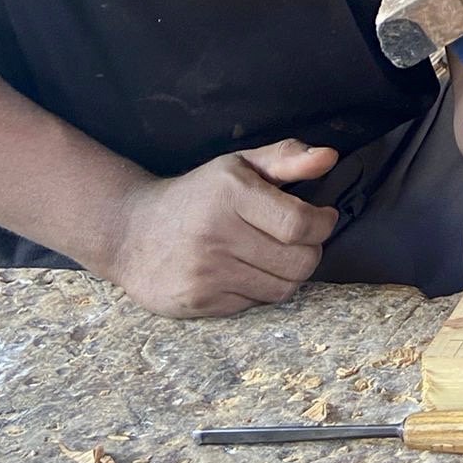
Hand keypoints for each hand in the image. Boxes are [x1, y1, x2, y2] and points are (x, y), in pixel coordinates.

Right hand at [96, 139, 339, 317]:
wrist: (131, 232)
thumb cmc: (198, 195)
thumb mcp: (240, 164)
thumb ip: (288, 157)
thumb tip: (330, 157)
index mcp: (231, 193)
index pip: (300, 224)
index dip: (323, 224)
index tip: (322, 217)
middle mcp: (217, 234)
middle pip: (299, 262)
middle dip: (310, 251)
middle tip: (297, 240)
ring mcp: (206, 272)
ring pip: (282, 288)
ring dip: (287, 274)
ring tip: (272, 255)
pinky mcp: (199, 302)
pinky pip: (255, 304)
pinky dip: (259, 290)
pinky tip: (244, 272)